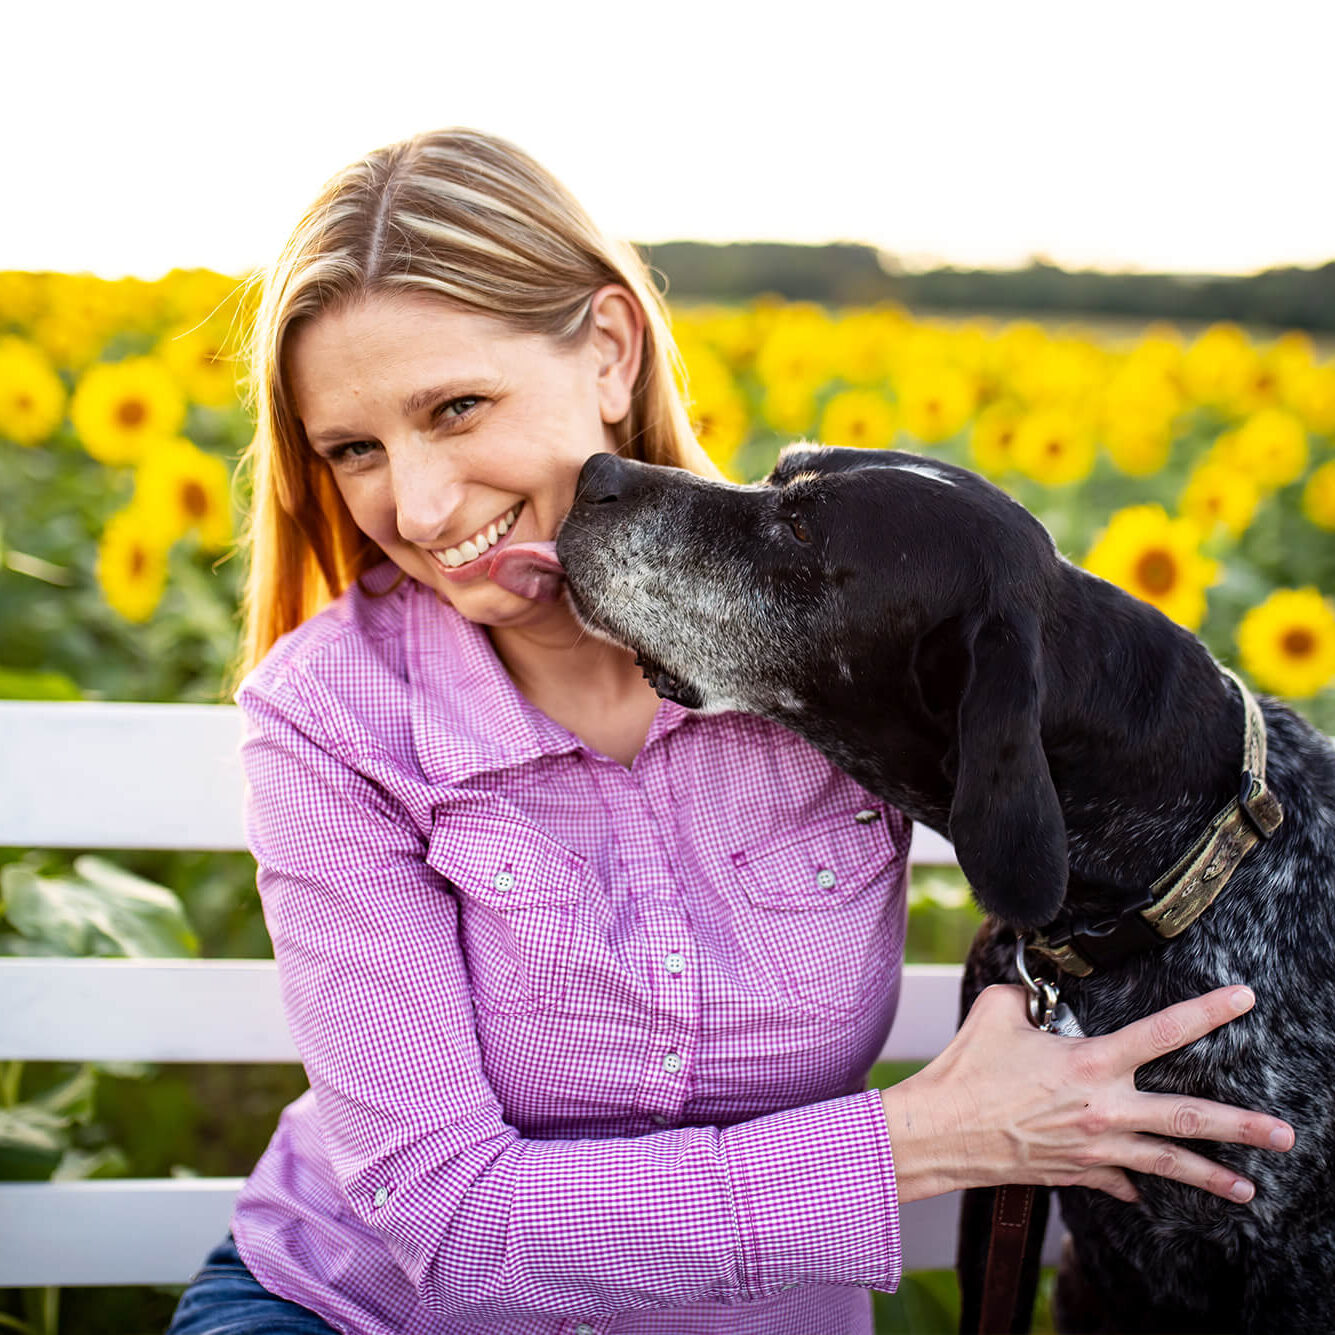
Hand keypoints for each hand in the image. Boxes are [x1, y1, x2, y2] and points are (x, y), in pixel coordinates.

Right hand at [879, 982, 1294, 1204]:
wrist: (942, 1132)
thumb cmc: (967, 1069)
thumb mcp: (997, 1011)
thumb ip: (1028, 999)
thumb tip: (1038, 998)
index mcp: (1091, 1062)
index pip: (1163, 1031)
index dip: (1208, 1011)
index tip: (1243, 999)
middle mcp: (1104, 1109)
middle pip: (1188, 1118)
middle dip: (1243, 1127)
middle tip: (1285, 1135)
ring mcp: (1096, 1148)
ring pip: (1168, 1164)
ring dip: (1213, 1177)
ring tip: (1250, 1189)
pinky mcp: (1078, 1173)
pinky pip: (1120, 1181)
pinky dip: (1134, 1183)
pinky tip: (1146, 1191)